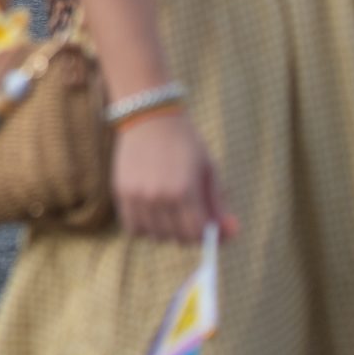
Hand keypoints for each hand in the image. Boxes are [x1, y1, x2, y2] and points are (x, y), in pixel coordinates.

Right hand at [111, 112, 234, 243]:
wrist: (149, 117)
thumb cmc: (185, 143)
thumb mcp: (209, 171)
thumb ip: (218, 205)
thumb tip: (232, 233)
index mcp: (184, 190)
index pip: (197, 232)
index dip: (209, 235)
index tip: (212, 230)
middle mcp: (158, 196)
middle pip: (177, 237)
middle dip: (190, 234)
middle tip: (193, 221)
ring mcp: (137, 195)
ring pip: (155, 236)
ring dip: (167, 233)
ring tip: (172, 216)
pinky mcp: (121, 192)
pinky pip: (133, 227)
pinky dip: (145, 228)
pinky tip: (154, 215)